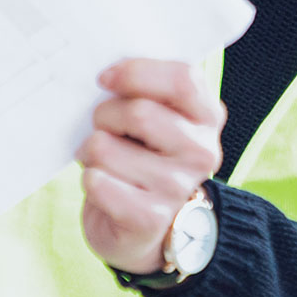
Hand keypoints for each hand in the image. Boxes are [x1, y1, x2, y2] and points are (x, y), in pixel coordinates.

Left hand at [74, 58, 226, 274]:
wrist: (145, 226)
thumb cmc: (144, 154)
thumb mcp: (159, 116)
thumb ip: (147, 89)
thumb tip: (109, 71)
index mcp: (208, 115)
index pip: (183, 79)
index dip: (137, 72)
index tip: (105, 77)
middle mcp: (201, 151)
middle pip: (139, 112)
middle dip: (105, 113)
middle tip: (101, 123)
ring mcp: (177, 187)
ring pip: (107, 148)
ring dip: (91, 149)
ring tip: (99, 157)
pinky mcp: (148, 219)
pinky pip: (98, 183)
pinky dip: (89, 179)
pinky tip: (101, 183)